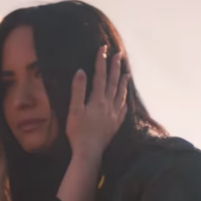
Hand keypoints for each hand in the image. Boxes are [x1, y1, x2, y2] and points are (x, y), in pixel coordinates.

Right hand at [66, 45, 128, 160]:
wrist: (89, 152)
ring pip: (121, 94)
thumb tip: (81, 71)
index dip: (101, 61)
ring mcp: (114, 115)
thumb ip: (78, 90)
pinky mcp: (115, 124)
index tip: (103, 49)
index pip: (100, 76)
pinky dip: (124, 100)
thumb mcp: (74, 110)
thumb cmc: (78, 132)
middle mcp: (108, 105)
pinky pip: (123, 109)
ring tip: (126, 72)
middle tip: (118, 54)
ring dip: (123, 82)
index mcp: (98, 100)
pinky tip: (125, 98)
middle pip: (113, 82)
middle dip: (115, 67)